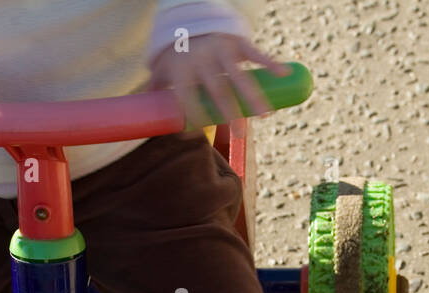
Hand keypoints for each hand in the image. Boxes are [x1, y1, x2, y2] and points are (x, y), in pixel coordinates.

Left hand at [148, 32, 289, 128]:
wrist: (190, 18)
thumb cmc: (177, 53)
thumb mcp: (162, 69)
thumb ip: (156, 91)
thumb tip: (143, 116)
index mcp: (183, 69)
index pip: (187, 97)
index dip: (191, 116)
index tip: (195, 137)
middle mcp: (202, 59)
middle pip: (218, 89)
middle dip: (230, 112)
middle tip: (240, 134)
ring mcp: (221, 49)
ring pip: (239, 75)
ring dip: (254, 95)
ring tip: (266, 115)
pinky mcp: (237, 41)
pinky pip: (255, 52)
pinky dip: (271, 63)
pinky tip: (285, 73)